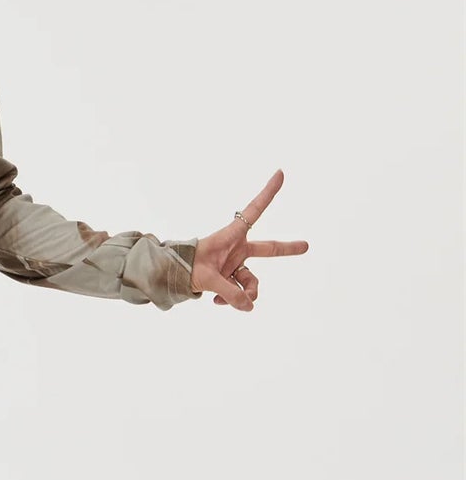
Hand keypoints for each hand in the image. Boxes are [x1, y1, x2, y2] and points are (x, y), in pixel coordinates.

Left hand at [188, 169, 307, 309]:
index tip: (280, 172)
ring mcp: (235, 264)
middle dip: (287, 249)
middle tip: (306, 246)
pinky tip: (215, 301)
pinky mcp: (231, 278)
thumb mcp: (207, 278)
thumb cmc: (186, 267)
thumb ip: (229, 292)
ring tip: (222, 299)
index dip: (268, 192)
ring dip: (244, 294)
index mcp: (231, 236)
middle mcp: (237, 248)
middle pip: (268, 249)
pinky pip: (240, 294)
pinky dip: (232, 300)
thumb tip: (249, 307)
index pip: (254, 210)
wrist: (172, 276)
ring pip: (252, 283)